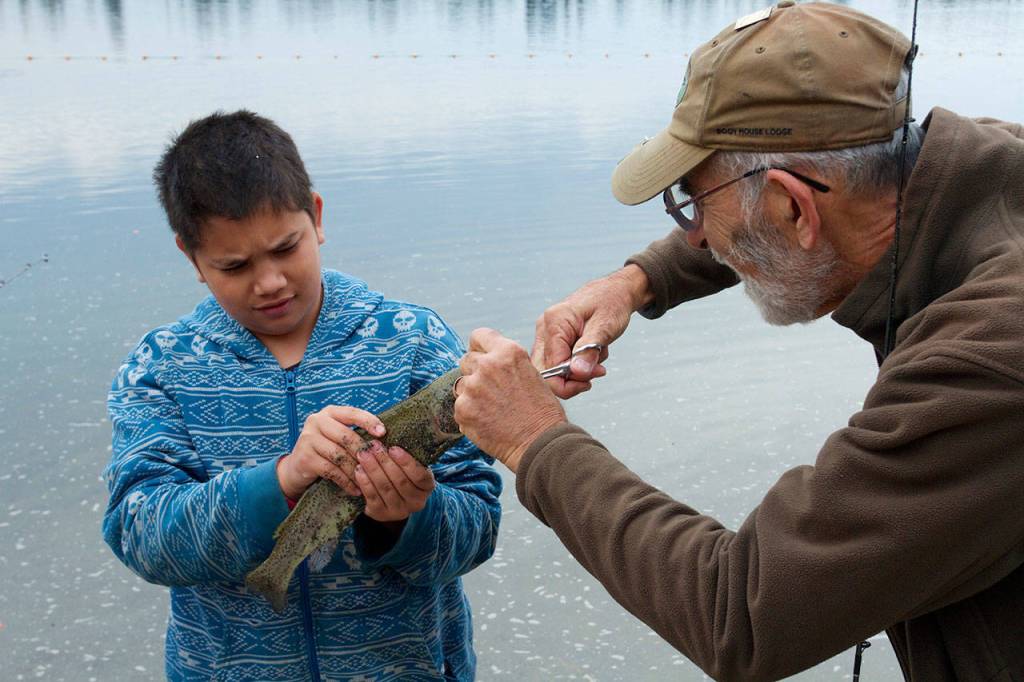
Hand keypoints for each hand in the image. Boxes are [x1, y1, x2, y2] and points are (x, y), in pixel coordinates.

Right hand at [277, 406, 385, 499]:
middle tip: (378, 464)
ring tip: (369, 480)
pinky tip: (355, 489)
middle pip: (347, 436)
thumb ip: (354, 433)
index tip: (383, 432)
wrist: (296, 468)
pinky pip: (331, 471)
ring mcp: (308, 439)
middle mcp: (316, 421)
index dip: (368, 421)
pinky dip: (346, 482)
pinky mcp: (305, 458)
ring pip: (340, 455)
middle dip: (364, 452)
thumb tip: (383, 440)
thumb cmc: (326, 451)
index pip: (352, 413)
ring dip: (356, 470)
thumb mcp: (337, 437)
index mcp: (329, 413)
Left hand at [354, 442, 435, 522]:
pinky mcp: (381, 514)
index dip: (406, 462)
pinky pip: (372, 497)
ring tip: (363, 454)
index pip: (419, 475)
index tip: (393, 448)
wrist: (393, 497)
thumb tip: (390, 433)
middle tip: (373, 446)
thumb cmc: (402, 472)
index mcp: (427, 487)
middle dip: (385, 462)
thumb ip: (406, 454)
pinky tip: (359, 469)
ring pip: (385, 488)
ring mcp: (399, 511)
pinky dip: (365, 482)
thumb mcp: (410, 464)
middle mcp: (416, 502)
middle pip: (400, 481)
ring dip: (372, 469)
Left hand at [455, 328, 566, 471]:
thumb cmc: (542, 413)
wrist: (540, 443)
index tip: (481, 356)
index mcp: (508, 352)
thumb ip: (507, 364)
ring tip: (492, 410)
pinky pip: (459, 407)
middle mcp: (487, 365)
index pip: (479, 336)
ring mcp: (472, 388)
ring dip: (471, 395)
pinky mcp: (463, 409)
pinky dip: (470, 415)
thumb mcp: (532, 374)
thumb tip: (492, 364)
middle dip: (475, 373)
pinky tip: (488, 422)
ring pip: (461, 386)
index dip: (480, 348)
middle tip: (490, 391)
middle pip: (466, 360)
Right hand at [531, 264, 651, 398]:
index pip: (551, 367)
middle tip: (597, 370)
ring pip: (552, 369)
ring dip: (577, 370)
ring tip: (597, 354)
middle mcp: (543, 328)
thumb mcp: (605, 327)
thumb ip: (589, 350)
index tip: (596, 375)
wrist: (615, 291)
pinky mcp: (551, 339)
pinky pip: (558, 362)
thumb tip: (576, 373)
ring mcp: (545, 334)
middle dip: (572, 378)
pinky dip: (576, 364)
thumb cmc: (612, 303)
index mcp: (554, 322)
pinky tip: (591, 352)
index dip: (572, 379)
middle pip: (545, 372)